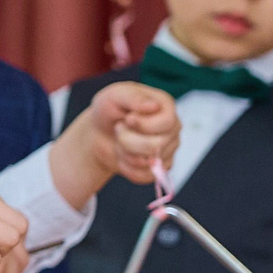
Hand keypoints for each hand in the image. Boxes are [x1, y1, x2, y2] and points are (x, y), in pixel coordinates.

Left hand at [49, 81, 177, 205]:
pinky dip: (127, 168)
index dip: (142, 125)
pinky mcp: (160, 168)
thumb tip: (154, 106)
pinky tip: (122, 156)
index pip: (167, 123)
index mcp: (166, 106)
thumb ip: (132, 97)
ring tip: (120, 141)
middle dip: (126, 140)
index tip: (127, 118)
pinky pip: (145, 176)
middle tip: (118, 129)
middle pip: (155, 146)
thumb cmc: (108, 110)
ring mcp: (169, 149)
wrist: (99, 133)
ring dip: (125, 153)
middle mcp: (173, 128)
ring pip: (149, 163)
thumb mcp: (114, 96)